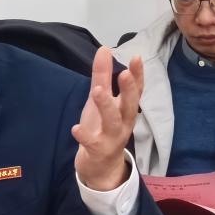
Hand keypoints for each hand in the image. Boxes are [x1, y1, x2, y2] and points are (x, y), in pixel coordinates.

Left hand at [73, 46, 143, 191]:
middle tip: (124, 74)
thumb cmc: (102, 127)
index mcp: (126, 109)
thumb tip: (104, 48)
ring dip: (106, 107)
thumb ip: (103, 76)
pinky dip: (85, 136)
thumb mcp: (101, 99)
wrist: (100, 166)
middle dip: (128, 90)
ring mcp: (112, 138)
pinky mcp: (98, 151)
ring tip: (97, 92)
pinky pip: (92, 144)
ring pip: (113, 123)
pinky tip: (76, 128)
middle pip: (129, 106)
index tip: (137, 58)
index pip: (136, 90)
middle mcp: (124, 123)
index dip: (138, 75)